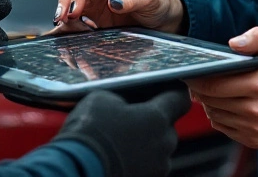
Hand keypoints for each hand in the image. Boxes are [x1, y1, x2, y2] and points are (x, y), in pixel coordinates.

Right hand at [53, 0, 182, 33]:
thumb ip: (134, 0)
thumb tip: (113, 2)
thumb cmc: (159, 2)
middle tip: (63, 16)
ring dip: (65, 7)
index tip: (75, 8)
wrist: (163, 17)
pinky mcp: (94, 10)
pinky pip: (76, 10)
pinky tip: (71, 28)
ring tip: (65, 23)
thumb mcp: (152, 0)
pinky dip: (71, 19)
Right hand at [53, 89, 190, 176]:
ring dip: (146, 143)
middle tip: (131, 118)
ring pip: (159, 149)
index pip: (180, 98)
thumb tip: (126, 104)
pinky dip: (138, 160)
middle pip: (168, 126)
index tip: (166, 89)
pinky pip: (149, 165)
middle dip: (154, 121)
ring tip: (122, 141)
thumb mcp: (102, 99)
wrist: (77, 169)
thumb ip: (124, 99)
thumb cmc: (89, 132)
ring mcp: (157, 167)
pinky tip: (119, 156)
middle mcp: (164, 144)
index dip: (173, 91)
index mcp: (157, 118)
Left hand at [184, 27, 257, 149]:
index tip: (191, 72)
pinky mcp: (255, 140)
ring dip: (208, 104)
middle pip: (211, 101)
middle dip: (200, 90)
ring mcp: (254, 128)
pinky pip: (225, 129)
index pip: (214, 84)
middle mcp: (255, 109)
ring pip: (215, 116)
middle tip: (196, 80)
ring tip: (211, 92)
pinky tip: (224, 106)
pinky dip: (219, 117)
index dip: (197, 78)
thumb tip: (233, 43)